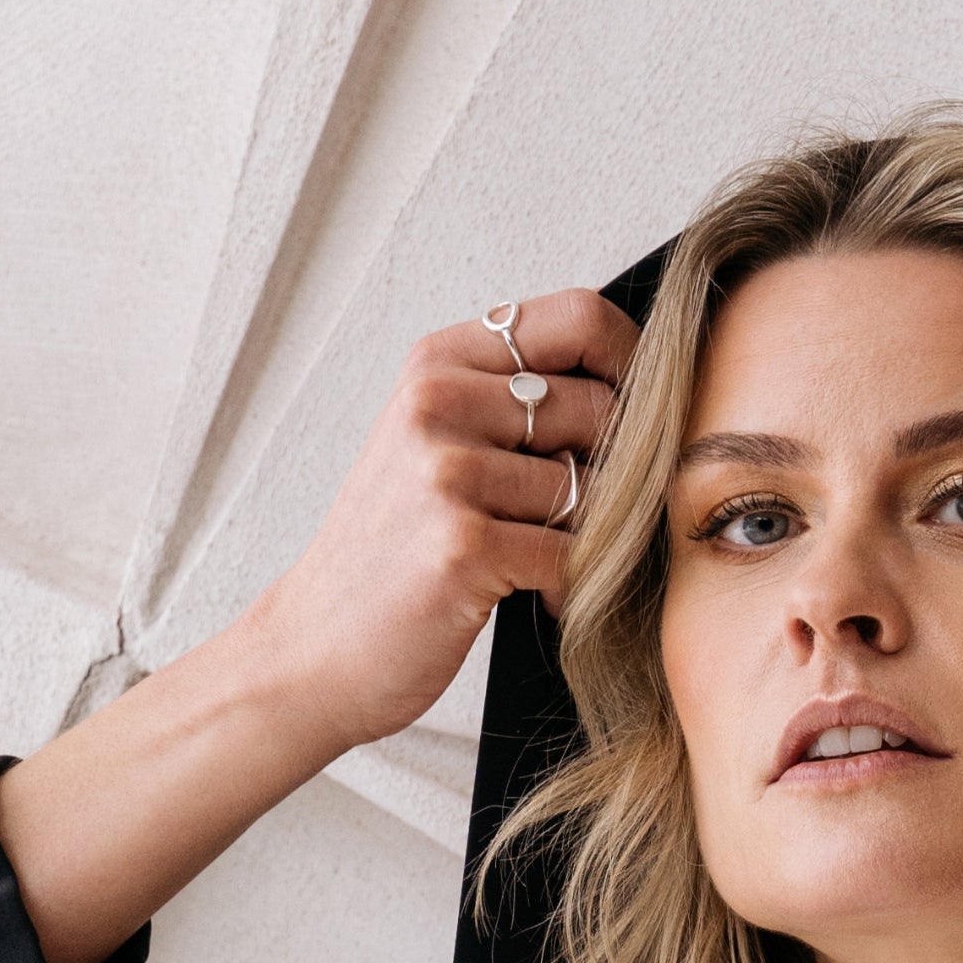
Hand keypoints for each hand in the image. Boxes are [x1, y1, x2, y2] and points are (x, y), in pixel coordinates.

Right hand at [249, 289, 641, 754]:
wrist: (315, 645)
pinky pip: (573, 555)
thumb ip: (508, 403)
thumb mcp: (430, 444)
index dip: (632, 361)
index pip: (577, 317)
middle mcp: (438, 403)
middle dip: (615, 472)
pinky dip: (572, 587)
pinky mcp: (464, 546)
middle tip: (584, 518)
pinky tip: (539, 597)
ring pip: (593, 488)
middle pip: (601, 409)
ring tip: (546, 560)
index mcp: (437, 363)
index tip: (646, 409)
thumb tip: (633, 391)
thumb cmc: (389, 552)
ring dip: (592, 538)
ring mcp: (448, 473)